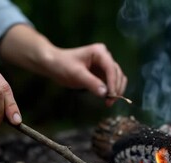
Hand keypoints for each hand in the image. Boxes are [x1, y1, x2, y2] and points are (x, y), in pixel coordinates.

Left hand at [0, 25, 127, 105]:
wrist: (53, 64)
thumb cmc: (62, 65)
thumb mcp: (76, 74)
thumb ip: (91, 83)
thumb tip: (105, 93)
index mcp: (100, 52)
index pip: (111, 68)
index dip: (113, 83)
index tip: (111, 95)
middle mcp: (105, 57)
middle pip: (117, 73)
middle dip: (116, 88)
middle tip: (110, 102)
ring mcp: (103, 65)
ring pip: (117, 78)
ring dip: (116, 90)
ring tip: (109, 102)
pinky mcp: (101, 74)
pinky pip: (111, 82)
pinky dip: (111, 90)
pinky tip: (107, 99)